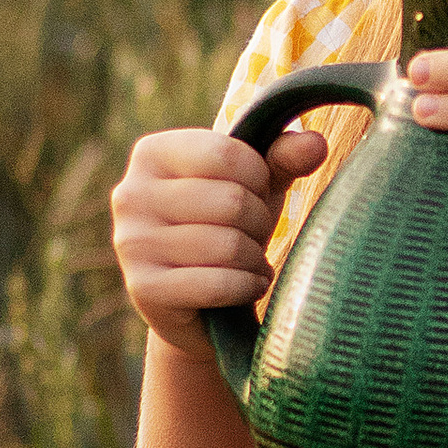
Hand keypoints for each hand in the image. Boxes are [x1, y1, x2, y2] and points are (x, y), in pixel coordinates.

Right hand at [111, 123, 328, 364]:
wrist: (202, 304)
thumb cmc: (230, 227)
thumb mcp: (256, 185)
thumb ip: (283, 157)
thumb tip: (317, 142)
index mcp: (152, 154)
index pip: (225, 153)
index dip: (259, 177)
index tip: (256, 194)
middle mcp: (130, 194)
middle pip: (230, 200)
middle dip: (259, 223)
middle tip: (253, 236)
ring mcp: (131, 243)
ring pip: (226, 245)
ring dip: (254, 259)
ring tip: (250, 263)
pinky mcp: (143, 288)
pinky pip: (217, 284)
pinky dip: (246, 287)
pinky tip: (247, 286)